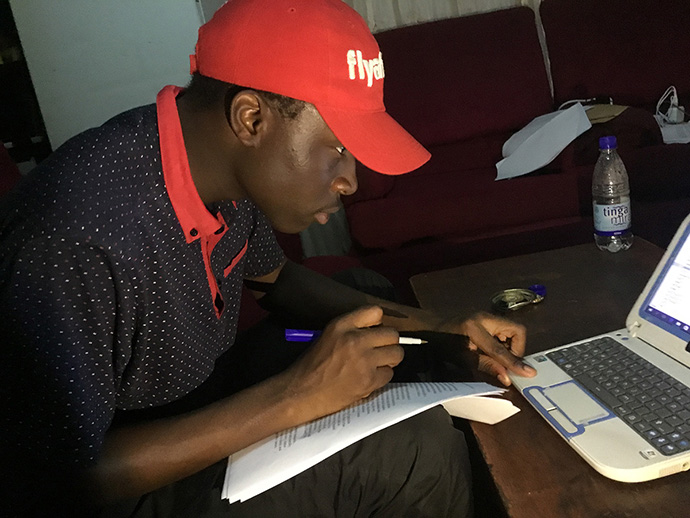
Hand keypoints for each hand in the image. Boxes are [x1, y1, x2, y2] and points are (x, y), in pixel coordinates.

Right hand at [283, 305, 403, 419]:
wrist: (301, 393)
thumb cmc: (312, 366)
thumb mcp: (328, 336)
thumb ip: (352, 329)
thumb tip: (377, 329)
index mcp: (341, 325)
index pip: (375, 312)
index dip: (378, 323)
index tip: (375, 330)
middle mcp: (354, 340)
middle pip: (392, 334)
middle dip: (388, 343)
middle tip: (379, 351)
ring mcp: (364, 361)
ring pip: (396, 354)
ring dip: (389, 360)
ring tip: (375, 364)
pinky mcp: (369, 381)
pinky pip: (389, 374)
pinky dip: (381, 377)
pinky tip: (368, 378)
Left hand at [441, 312, 535, 385]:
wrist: (433, 328)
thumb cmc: (444, 344)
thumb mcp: (462, 358)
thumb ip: (486, 366)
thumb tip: (507, 378)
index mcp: (475, 327)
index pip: (500, 348)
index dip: (514, 362)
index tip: (528, 373)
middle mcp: (485, 317)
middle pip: (516, 331)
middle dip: (517, 349)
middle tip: (508, 363)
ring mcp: (488, 316)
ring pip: (513, 331)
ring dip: (512, 347)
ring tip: (499, 358)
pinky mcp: (489, 319)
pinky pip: (506, 331)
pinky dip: (505, 343)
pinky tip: (494, 350)